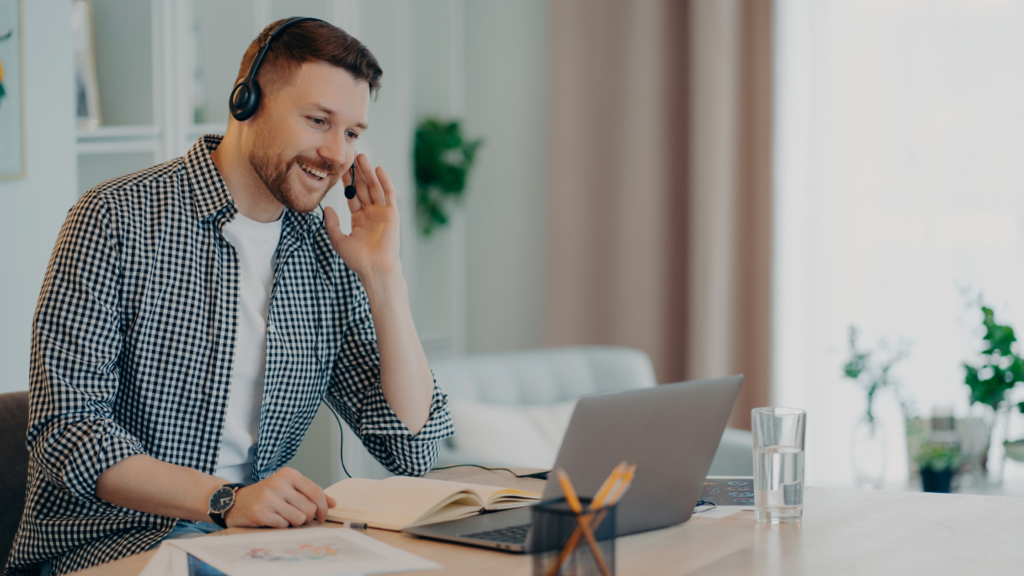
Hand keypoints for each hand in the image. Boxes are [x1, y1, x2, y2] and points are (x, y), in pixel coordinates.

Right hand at [222, 467, 336, 527]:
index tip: (322, 516)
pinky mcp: (260, 512)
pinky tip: (272, 519)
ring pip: (299, 519)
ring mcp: (268, 497)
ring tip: (283, 516)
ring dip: (294, 522)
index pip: (316, 492)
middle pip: (309, 509)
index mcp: (289, 474)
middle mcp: (279, 483)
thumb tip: (333, 503)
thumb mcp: (289, 488)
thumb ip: (311, 494)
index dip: (323, 508)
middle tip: (295, 515)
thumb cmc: (267, 495)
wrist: (236, 501)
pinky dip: (281, 525)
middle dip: (306, 517)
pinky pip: (284, 525)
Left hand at [324, 154, 400, 287]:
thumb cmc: (357, 258)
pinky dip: (385, 181)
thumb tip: (327, 208)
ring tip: (362, 157)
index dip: (346, 182)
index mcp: (359, 219)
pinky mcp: (392, 214)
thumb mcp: (338, 240)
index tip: (339, 168)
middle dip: (358, 172)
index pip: (352, 195)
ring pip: (375, 187)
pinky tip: (378, 169)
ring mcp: (382, 212)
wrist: (374, 268)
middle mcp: (371, 213)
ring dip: (369, 172)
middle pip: (364, 188)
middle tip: (351, 156)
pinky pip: (389, 194)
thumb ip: (331, 223)